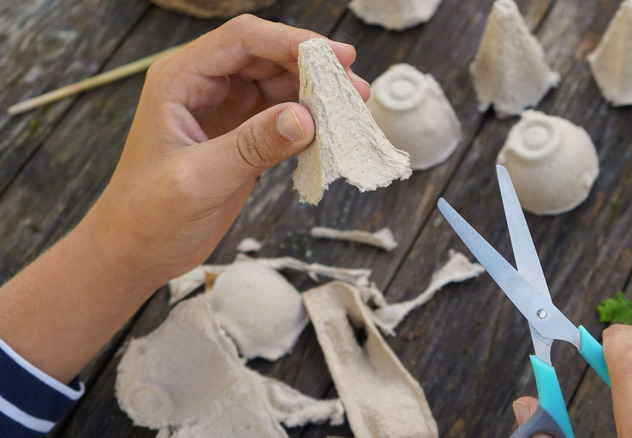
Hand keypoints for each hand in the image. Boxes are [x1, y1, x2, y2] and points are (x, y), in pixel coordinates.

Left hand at [86, 14, 369, 289]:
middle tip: (354, 89)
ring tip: (351, 109)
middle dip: (313, 68)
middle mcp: (203, 87)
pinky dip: (308, 122)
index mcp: (180, 80)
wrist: (135, 253)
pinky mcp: (241, 137)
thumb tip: (306, 118)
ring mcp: (225, 111)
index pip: (243, 41)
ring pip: (279, 85)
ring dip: (316, 94)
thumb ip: (251, 147)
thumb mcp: (199, 181)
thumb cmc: (148, 217)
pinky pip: (281, 117)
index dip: (292, 41)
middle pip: (268, 57)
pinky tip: (330, 132)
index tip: (336, 57)